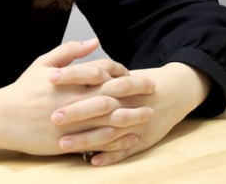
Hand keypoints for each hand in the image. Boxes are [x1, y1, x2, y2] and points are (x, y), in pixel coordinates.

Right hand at [0, 39, 154, 154]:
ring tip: (148, 114)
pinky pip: (97, 142)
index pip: (102, 70)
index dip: (120, 70)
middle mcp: (72, 101)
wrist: (0, 117)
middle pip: (112, 94)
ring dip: (131, 117)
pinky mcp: (67, 143)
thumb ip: (69, 51)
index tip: (132, 73)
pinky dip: (116, 140)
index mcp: (68, 80)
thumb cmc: (21, 90)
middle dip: (135, 91)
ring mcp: (71, 124)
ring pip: (108, 120)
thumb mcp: (42, 63)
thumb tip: (93, 41)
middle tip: (153, 89)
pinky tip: (129, 138)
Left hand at [52, 62, 210, 166]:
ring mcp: (134, 121)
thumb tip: (59, 66)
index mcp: (118, 79)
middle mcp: (126, 100)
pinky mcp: (142, 139)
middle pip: (99, 104)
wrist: (175, 92)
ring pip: (108, 131)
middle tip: (52, 116)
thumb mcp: (117, 70)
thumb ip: (93, 67)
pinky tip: (93, 160)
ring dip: (86, 139)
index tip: (50, 77)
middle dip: (76, 111)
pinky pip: (124, 150)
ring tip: (63, 144)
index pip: (92, 74)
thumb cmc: (138, 82)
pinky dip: (110, 156)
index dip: (72, 75)